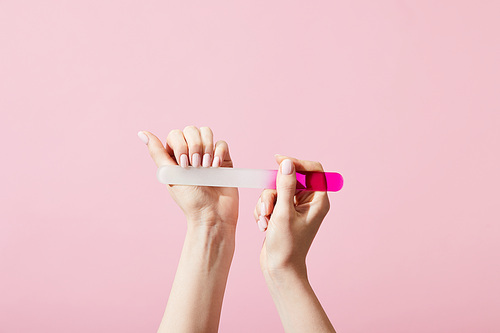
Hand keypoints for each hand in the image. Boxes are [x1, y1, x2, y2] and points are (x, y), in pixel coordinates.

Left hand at [139, 126, 238, 228]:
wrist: (213, 215)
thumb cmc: (190, 199)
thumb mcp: (170, 175)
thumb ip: (157, 153)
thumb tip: (141, 133)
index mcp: (175, 156)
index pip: (176, 134)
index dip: (181, 145)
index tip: (183, 165)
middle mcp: (191, 153)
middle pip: (192, 130)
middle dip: (194, 146)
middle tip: (196, 167)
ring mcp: (208, 155)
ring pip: (207, 132)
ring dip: (206, 147)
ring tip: (206, 167)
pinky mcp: (223, 159)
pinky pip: (222, 143)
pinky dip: (219, 152)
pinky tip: (215, 167)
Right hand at [254, 155, 329, 276]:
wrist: (278, 269)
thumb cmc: (286, 246)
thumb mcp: (283, 213)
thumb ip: (285, 186)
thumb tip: (287, 163)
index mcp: (318, 200)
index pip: (313, 170)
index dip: (296, 163)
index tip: (278, 161)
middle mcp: (308, 202)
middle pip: (288, 179)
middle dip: (273, 192)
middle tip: (268, 208)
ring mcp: (294, 208)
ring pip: (275, 190)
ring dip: (265, 204)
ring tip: (265, 222)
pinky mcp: (282, 213)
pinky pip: (270, 200)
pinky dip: (263, 211)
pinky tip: (263, 226)